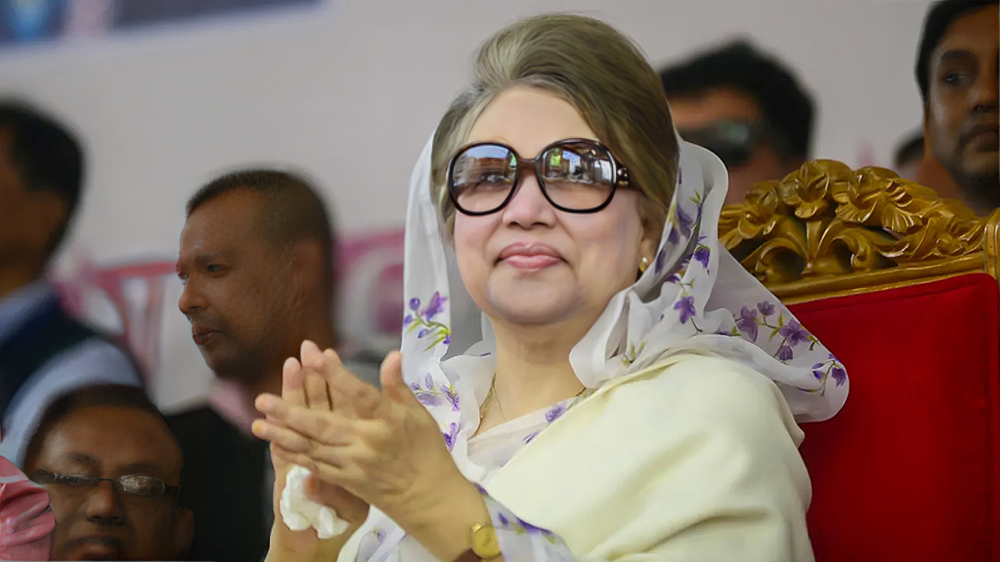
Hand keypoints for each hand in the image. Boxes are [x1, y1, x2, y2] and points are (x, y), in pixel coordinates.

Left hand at [253, 349, 488, 559]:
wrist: (429, 498)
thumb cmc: (427, 451)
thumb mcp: (421, 415)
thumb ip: (399, 387)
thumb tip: (392, 355)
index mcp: (388, 421)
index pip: (358, 394)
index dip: (335, 374)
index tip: (313, 355)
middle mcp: (366, 443)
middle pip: (323, 425)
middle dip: (291, 412)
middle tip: (262, 399)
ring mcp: (353, 464)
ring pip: (312, 447)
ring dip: (283, 435)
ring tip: (257, 423)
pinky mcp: (346, 481)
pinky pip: (316, 467)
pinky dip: (295, 456)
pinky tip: (275, 446)